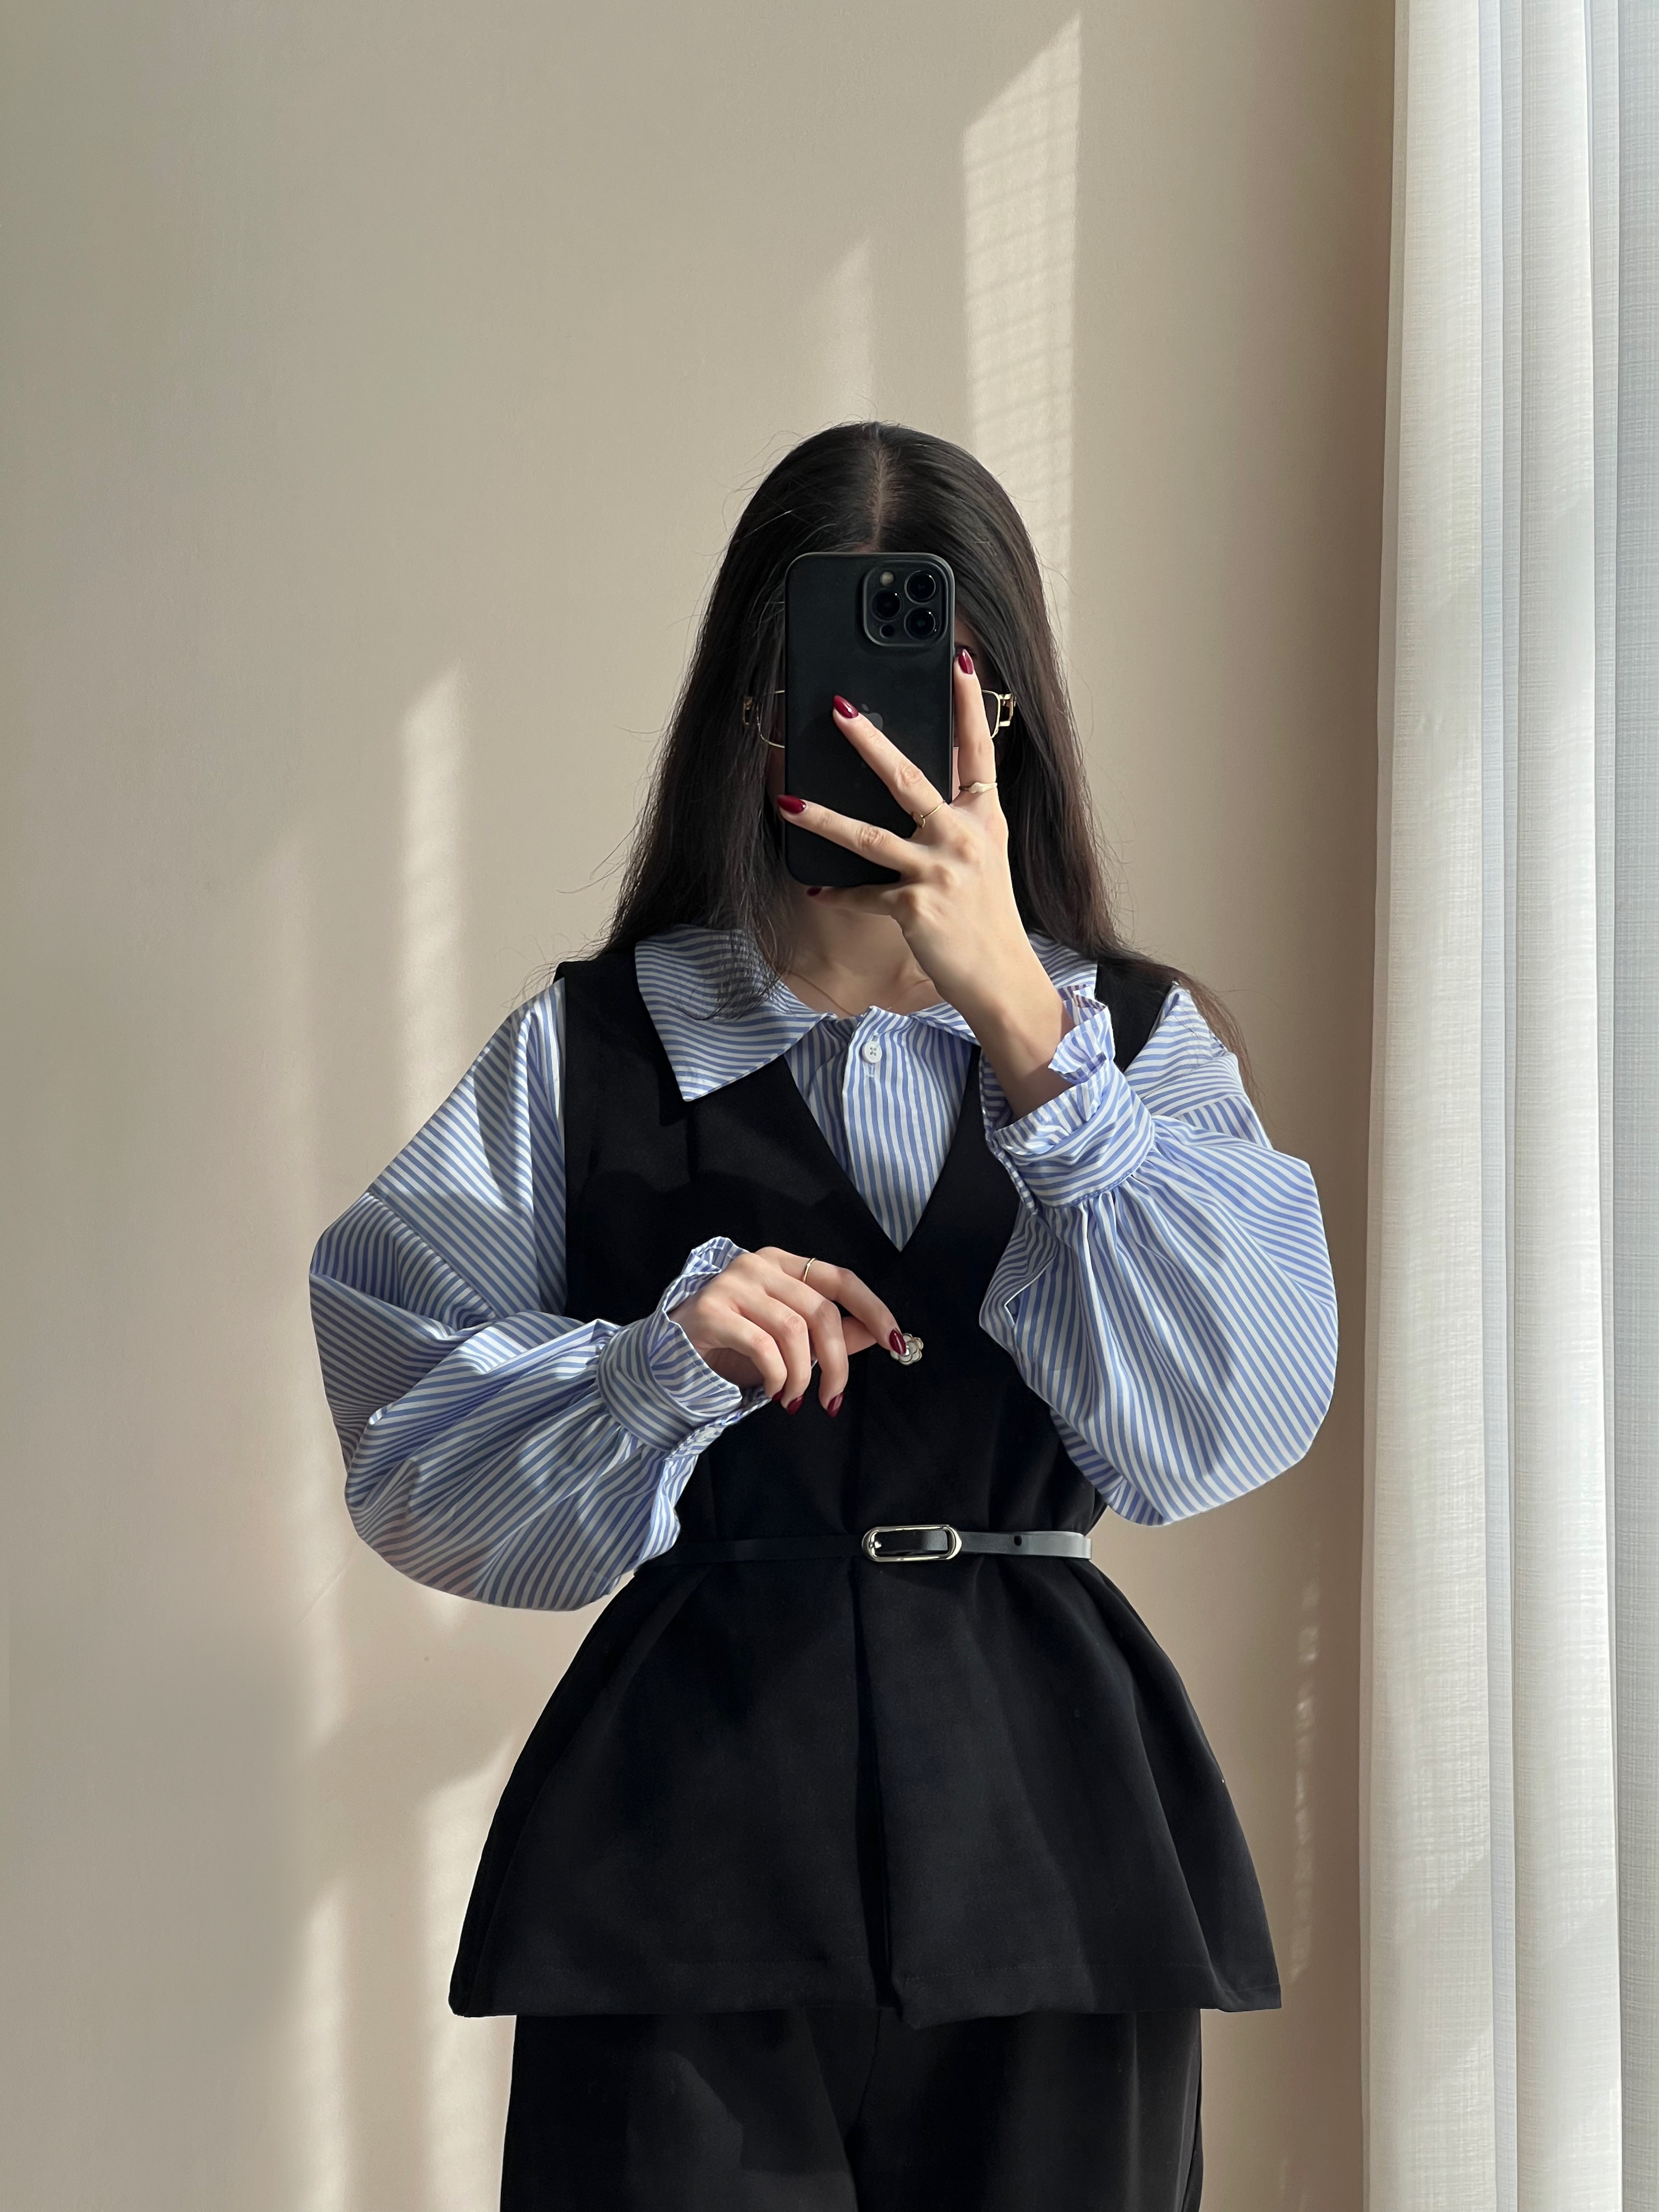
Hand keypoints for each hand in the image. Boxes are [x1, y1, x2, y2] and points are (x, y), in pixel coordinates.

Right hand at [668, 1247, 906, 1413]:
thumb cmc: (735, 1343)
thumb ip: (832, 1332)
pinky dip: (777, 1376)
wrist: (674, 1354)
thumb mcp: (789, 1337)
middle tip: (834, 1398)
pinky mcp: (711, 1310)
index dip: (873, 1309)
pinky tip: (775, 1393)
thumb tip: (878, 1334)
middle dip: (837, 1362)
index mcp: (784, 1263)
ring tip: (795, 1399)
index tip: (896, 1343)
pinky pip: (761, 1346)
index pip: (841, 1279)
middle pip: (820, 1311)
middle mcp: (759, 1265)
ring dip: (802, 1375)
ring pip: (793, 1330)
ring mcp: (733, 1284)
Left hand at [773, 651, 1043, 1024]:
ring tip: (788, 801)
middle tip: (839, 709)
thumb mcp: (985, 857)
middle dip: (869, 742)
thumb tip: (925, 788)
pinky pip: (862, 894)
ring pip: (868, 836)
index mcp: (984, 818)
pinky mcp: (915, 907)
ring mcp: (939, 871)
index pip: (979, 750)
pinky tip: (817, 891)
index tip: (960, 661)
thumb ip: (960, 818)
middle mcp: (963, 837)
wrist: (1001, 978)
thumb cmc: (987, 916)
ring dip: (822, 818)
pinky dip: (838, 894)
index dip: (969, 705)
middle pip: (909, 778)